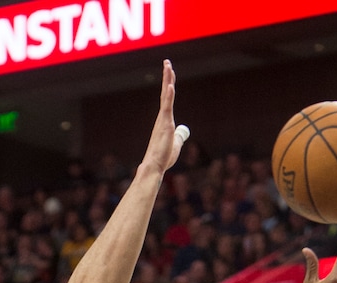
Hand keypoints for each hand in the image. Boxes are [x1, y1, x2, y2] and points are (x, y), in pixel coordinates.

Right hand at [139, 60, 188, 176]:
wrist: (154, 166)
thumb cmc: (163, 158)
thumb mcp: (175, 144)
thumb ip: (179, 135)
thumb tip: (182, 130)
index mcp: (164, 120)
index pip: (167, 99)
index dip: (169, 85)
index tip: (169, 73)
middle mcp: (162, 117)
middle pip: (166, 93)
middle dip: (167, 77)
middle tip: (167, 62)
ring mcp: (163, 120)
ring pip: (166, 96)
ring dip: (167, 80)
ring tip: (168, 66)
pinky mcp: (165, 124)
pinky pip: (167, 107)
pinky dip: (169, 96)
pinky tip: (170, 85)